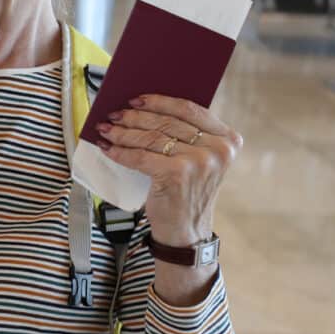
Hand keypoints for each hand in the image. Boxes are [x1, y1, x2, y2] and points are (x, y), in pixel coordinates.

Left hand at [95, 94, 242, 246]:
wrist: (187, 233)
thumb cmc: (186, 192)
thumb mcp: (199, 160)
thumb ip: (186, 135)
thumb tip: (144, 106)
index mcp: (228, 139)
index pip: (189, 109)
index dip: (159, 101)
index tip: (136, 100)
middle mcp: (218, 149)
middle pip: (167, 122)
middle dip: (135, 117)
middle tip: (113, 115)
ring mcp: (199, 162)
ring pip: (151, 137)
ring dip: (123, 133)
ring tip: (106, 130)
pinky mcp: (178, 174)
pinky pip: (141, 156)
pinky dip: (121, 152)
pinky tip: (109, 149)